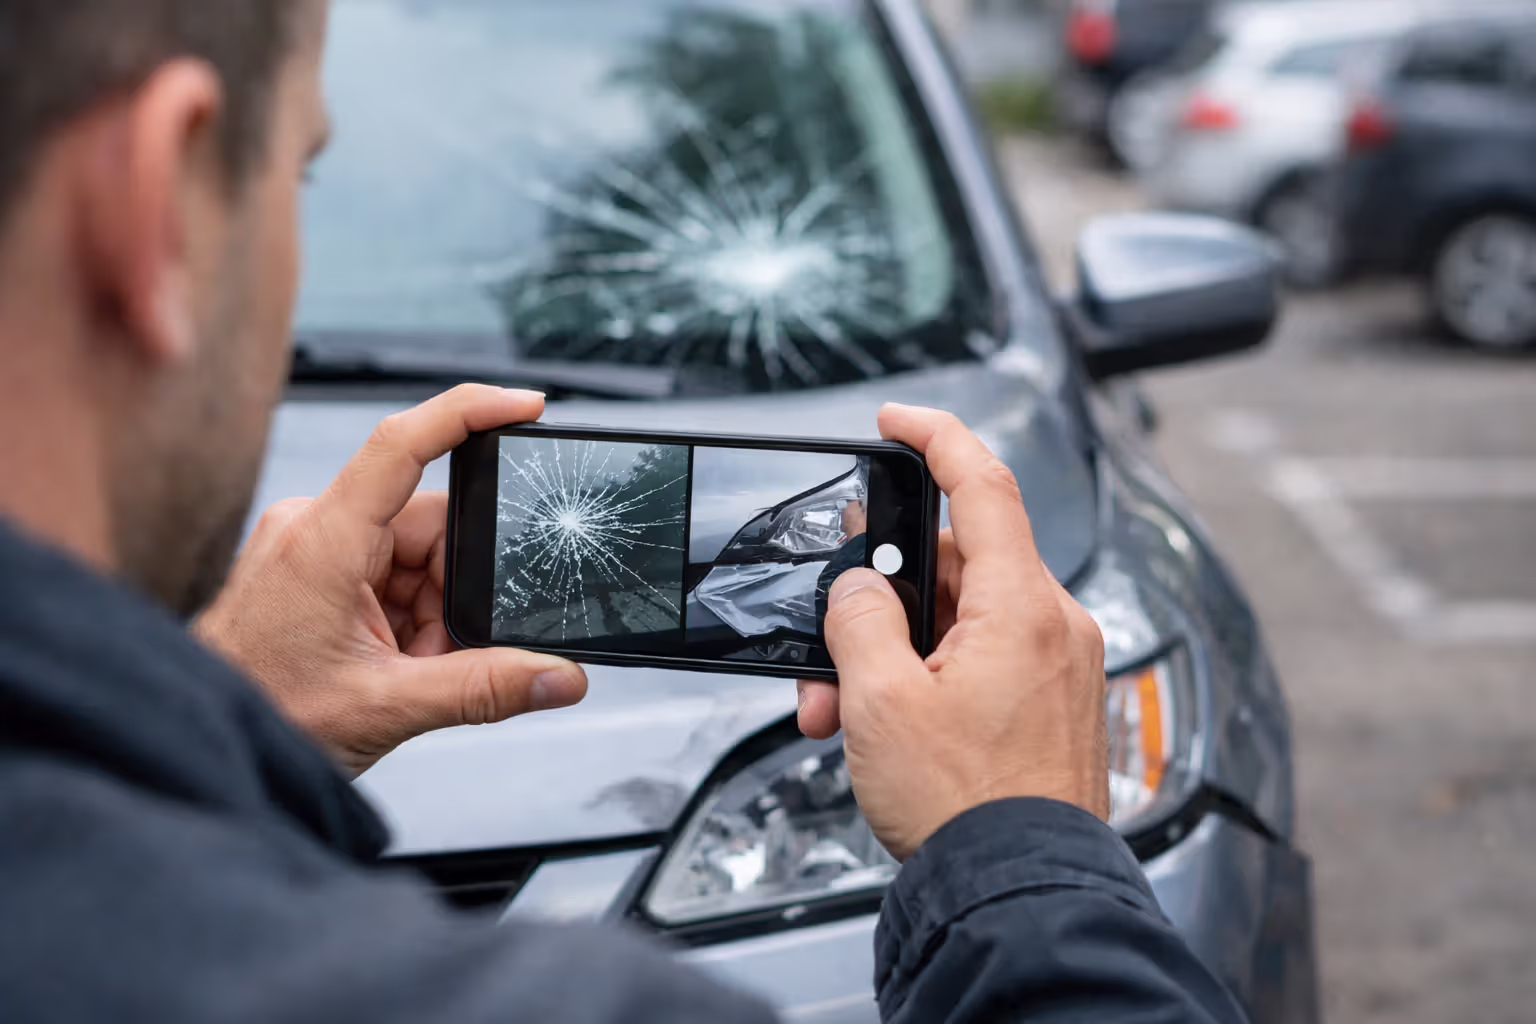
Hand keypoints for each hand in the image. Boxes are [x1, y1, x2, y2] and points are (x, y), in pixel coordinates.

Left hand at [195, 385, 588, 777]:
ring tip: (410, 670)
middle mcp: (316, 530)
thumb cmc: (261, 716)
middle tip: (442, 651)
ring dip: (434, 614)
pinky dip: (413, 622)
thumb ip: (483, 691)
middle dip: (457, 590)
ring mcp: (315, 550)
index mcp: (323, 541)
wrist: (199, 744)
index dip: (470, 411)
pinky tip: (398, 664)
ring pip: (419, 558)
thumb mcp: (386, 709)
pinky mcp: (319, 572)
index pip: (403, 444)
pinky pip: (394, 578)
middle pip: (431, 525)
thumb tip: (560, 677)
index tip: (527, 403)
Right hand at [797, 405, 1107, 860]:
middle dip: (880, 593)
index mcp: (1023, 608)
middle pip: (957, 562)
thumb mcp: (881, 703)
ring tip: (839, 706)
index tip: (898, 420)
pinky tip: (877, 722)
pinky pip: (978, 659)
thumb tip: (860, 590)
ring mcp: (1054, 667)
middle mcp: (1052, 627)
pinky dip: (924, 675)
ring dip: (891, 648)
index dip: (936, 436)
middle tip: (829, 629)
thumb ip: (860, 621)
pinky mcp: (1047, 703)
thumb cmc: (969, 807)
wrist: (1019, 892)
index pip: (984, 482)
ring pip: (958, 619)